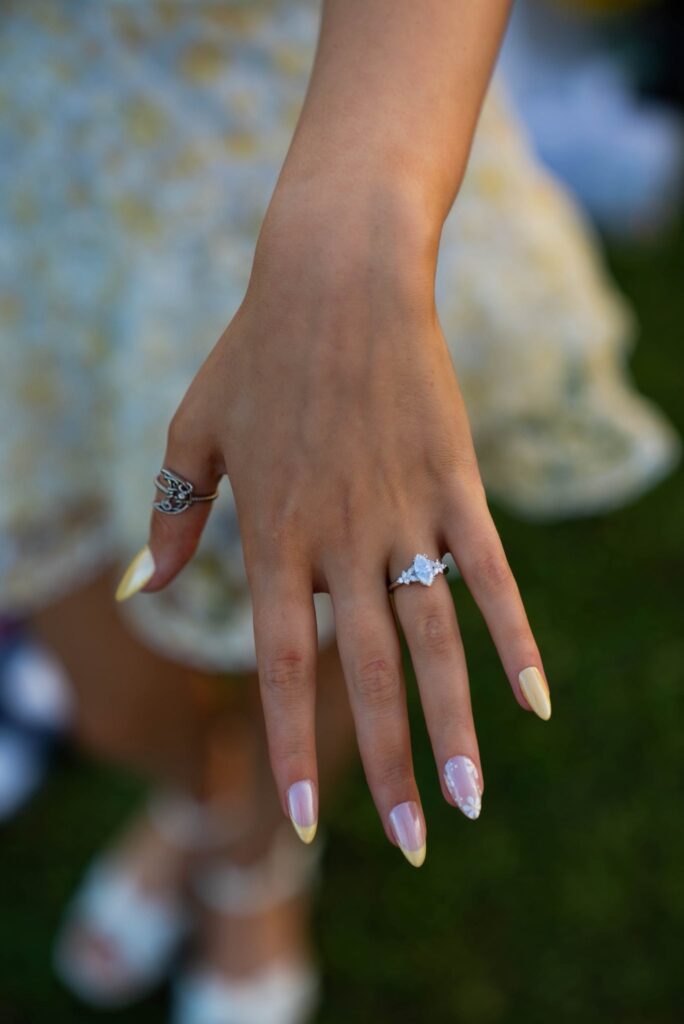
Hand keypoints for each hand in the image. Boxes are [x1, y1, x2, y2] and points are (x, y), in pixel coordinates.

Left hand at [117, 188, 550, 865]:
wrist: (336, 276)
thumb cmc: (255, 352)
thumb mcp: (194, 432)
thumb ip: (171, 520)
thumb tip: (140, 593)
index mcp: (271, 536)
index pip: (279, 667)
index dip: (293, 747)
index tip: (303, 822)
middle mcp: (338, 540)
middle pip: (365, 675)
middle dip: (387, 768)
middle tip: (418, 843)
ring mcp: (402, 514)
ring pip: (433, 642)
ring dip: (456, 728)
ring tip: (475, 801)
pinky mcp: (455, 484)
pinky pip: (489, 574)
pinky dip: (515, 638)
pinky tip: (538, 701)